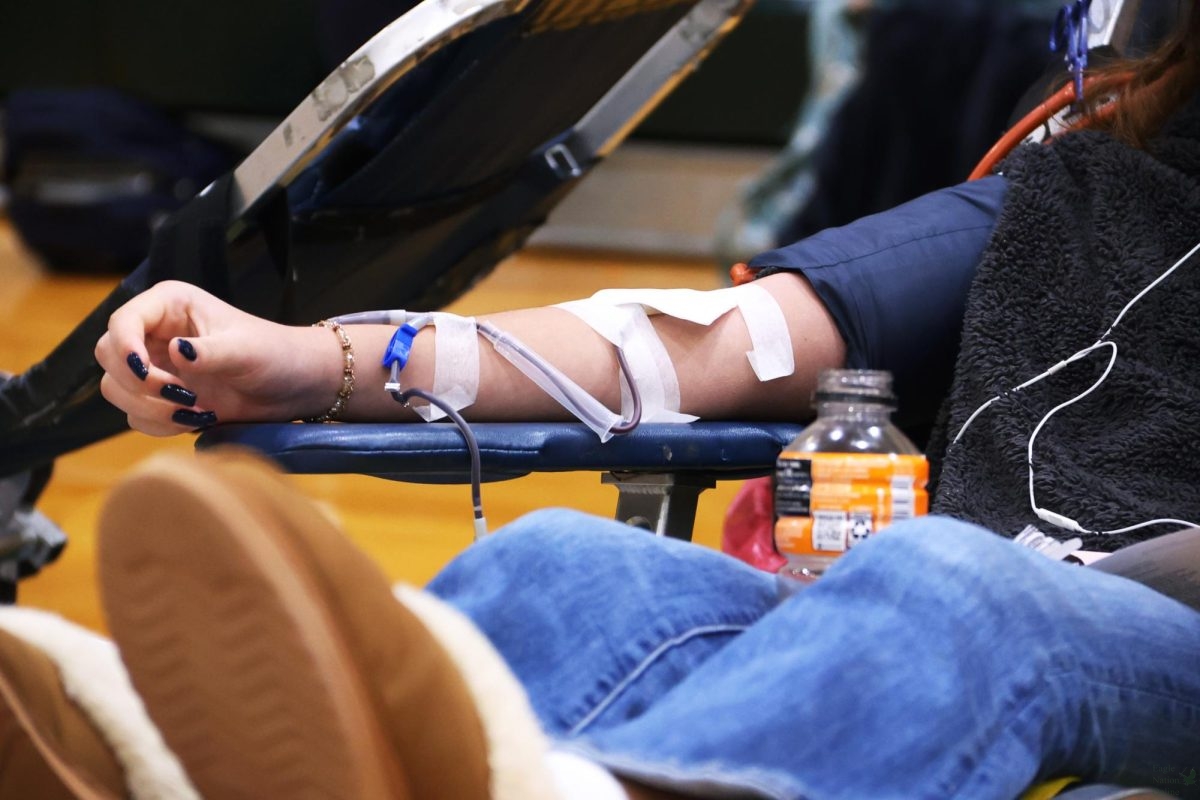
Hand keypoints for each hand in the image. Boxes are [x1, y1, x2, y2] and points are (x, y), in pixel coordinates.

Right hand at [95, 281, 339, 434]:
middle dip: (138, 383)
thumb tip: (176, 351)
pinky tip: (199, 419)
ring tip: (197, 411)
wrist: (293, 386)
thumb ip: (210, 352)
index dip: (124, 348)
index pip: (122, 321)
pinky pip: (136, 416)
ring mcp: (156, 366)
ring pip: (116, 389)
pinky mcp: (161, 398)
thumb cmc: (274, 354)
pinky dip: (160, 424)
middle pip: (108, 356)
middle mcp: (155, 333)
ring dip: (149, 407)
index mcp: (170, 305)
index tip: (146, 373)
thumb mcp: (246, 350)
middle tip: (182, 396)